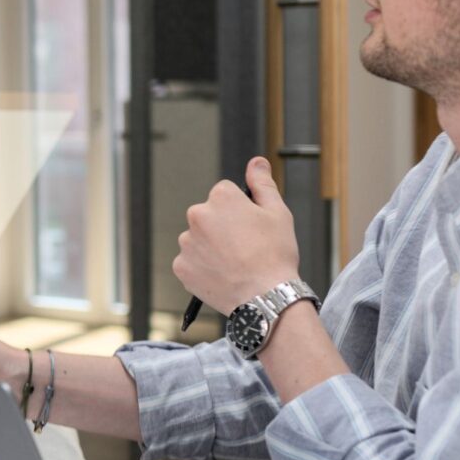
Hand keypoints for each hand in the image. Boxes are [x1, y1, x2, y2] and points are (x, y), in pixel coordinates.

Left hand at [173, 157, 301, 311]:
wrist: (266, 297)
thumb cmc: (275, 255)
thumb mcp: (278, 212)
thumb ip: (262, 183)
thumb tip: (256, 162)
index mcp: (220, 198)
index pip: (225, 194)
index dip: (241, 210)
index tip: (251, 227)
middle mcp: (197, 216)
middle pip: (209, 215)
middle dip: (223, 226)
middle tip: (244, 247)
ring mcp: (187, 243)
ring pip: (199, 238)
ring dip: (211, 246)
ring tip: (234, 263)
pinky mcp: (181, 267)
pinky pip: (191, 261)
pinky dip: (203, 267)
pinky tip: (222, 274)